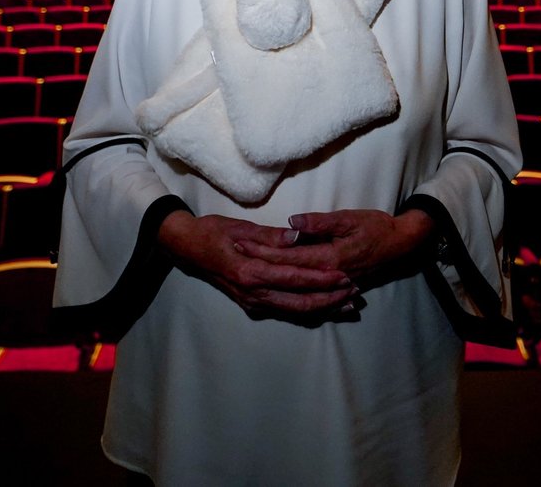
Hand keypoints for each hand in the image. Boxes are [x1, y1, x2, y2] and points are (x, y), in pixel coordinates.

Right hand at [157, 211, 355, 319]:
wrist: (185, 248)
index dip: (321, 279)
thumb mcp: (239, 228)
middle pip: (299, 303)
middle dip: (329, 300)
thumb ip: (270, 235)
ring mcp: (251, 302)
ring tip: (348, 305)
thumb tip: (298, 235)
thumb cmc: (211, 232)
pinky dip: (307, 311)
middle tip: (355, 293)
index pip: (294, 278)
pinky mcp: (252, 305)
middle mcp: (252, 293)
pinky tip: (325, 308)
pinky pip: (285, 311)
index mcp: (250, 272)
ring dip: (323, 309)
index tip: (345, 276)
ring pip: (294, 312)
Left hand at [238, 209, 435, 291]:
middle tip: (235, 255)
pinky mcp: (336, 290)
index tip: (240, 242)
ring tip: (247, 276)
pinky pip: (309, 300)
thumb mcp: (350, 218)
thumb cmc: (377, 226)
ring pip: (294, 291)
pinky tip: (275, 297)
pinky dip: (290, 297)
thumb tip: (292, 223)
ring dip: (270, 282)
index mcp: (329, 258)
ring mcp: (331, 287)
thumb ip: (320, 223)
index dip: (262, 249)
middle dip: (259, 265)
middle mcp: (327, 277)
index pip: (287, 256)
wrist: (403, 245)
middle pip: (286, 275)